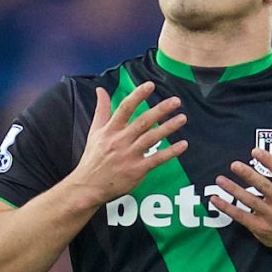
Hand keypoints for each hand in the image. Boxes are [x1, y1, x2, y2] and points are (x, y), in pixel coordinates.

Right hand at [73, 81, 187, 205]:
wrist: (88, 186)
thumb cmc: (93, 158)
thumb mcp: (94, 131)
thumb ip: (101, 109)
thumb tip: (100, 89)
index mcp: (110, 130)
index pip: (125, 108)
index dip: (137, 95)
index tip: (150, 85)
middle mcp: (120, 141)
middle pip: (143, 122)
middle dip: (160, 110)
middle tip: (176, 101)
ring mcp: (129, 156)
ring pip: (152, 138)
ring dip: (168, 128)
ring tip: (182, 118)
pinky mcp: (136, 170)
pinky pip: (157, 159)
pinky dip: (171, 152)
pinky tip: (183, 144)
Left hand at [210, 134, 271, 253]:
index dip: (268, 161)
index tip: (255, 151)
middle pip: (264, 187)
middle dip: (249, 175)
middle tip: (234, 164)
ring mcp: (271, 216)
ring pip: (250, 201)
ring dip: (233, 190)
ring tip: (220, 180)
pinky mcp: (261, 227)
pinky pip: (241, 217)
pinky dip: (227, 208)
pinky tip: (215, 199)